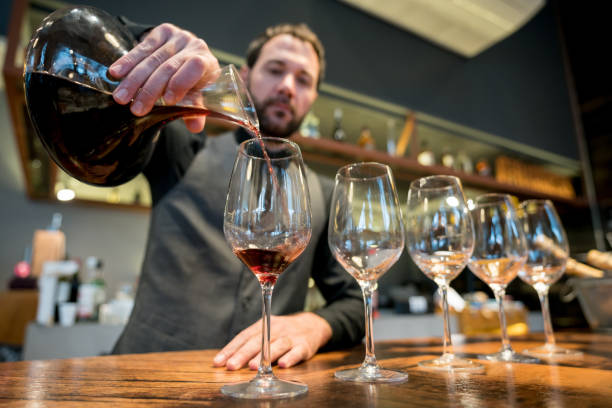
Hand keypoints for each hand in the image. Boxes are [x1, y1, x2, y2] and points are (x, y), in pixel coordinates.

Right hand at [109, 23, 219, 131]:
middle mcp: (192, 45)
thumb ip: (195, 109)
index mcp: (207, 62)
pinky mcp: (161, 32)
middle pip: (168, 68)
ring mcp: (177, 36)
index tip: (166, 101)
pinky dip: (126, 62)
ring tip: (121, 98)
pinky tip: (116, 73)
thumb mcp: (197, 95)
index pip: (194, 68)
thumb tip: (195, 127)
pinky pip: (141, 48)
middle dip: (149, 90)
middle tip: (136, 109)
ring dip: (133, 80)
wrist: (188, 55)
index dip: (179, 83)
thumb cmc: (193, 80)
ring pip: (151, 59)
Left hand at [213, 312, 331, 369]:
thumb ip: (252, 343)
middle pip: (258, 341)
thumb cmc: (284, 332)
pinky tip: (282, 365)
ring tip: (252, 367)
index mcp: (264, 325)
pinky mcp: (305, 345)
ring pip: (277, 345)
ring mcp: (291, 337)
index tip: (219, 362)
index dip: (231, 348)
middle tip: (231, 366)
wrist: (313, 325)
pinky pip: (297, 352)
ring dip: (264, 356)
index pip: (244, 336)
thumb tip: (229, 359)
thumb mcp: (268, 330)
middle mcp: (276, 329)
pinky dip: (290, 358)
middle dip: (243, 354)